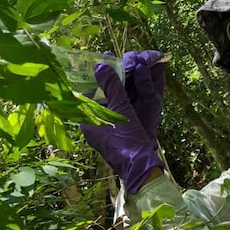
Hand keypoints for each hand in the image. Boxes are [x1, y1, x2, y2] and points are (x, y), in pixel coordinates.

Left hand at [81, 57, 163, 193]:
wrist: (142, 168)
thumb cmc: (127, 141)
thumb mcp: (121, 110)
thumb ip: (112, 87)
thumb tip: (100, 64)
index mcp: (87, 120)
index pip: (87, 91)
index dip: (97, 75)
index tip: (106, 61)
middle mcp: (93, 124)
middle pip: (100, 95)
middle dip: (112, 80)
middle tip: (121, 64)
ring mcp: (105, 128)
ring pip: (111, 101)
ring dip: (121, 86)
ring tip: (131, 69)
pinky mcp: (118, 130)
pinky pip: (120, 108)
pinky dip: (128, 97)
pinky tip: (136, 84)